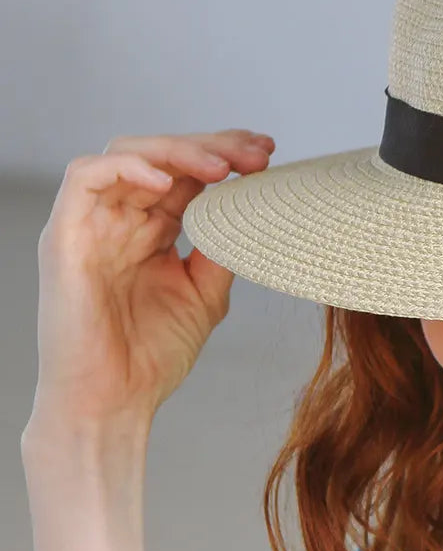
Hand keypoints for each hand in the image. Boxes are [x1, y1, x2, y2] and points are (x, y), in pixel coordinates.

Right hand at [25, 129, 273, 434]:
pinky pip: (85, 179)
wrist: (113, 403)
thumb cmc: (151, 356)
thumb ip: (221, 249)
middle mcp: (119, 220)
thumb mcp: (204, 293)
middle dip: (214, 147)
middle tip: (259, 153)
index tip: (270, 156)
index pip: (187, 174)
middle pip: (163, 157)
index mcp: (151, 231)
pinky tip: (168, 184)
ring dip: (179, 152)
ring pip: (128, 156)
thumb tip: (251, 209)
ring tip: (223, 167)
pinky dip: (127, 170)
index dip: (227, 156)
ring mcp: (91, 225)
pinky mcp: (64, 237)